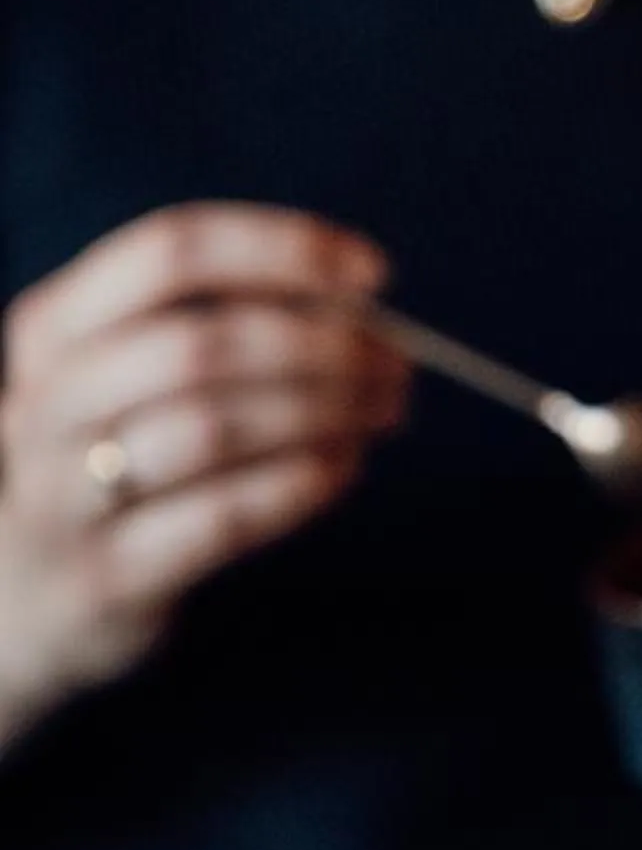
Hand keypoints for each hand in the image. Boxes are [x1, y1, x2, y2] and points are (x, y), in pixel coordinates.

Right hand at [0, 203, 405, 744]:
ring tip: (379, 415)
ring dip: (323, 414)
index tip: (374, 275)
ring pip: (215, 429)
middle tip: (396, 366)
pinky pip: (224, 517)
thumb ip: (220, 325)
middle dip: (321, 346)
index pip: (172, 251)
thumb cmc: (110, 459)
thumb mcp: (124, 375)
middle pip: (201, 343)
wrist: (22, 599)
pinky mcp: (110, 577)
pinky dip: (301, 486)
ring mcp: (68, 494)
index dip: (283, 250)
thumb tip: (365, 304)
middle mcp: (48, 401)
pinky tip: (342, 471)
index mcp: (55, 325)